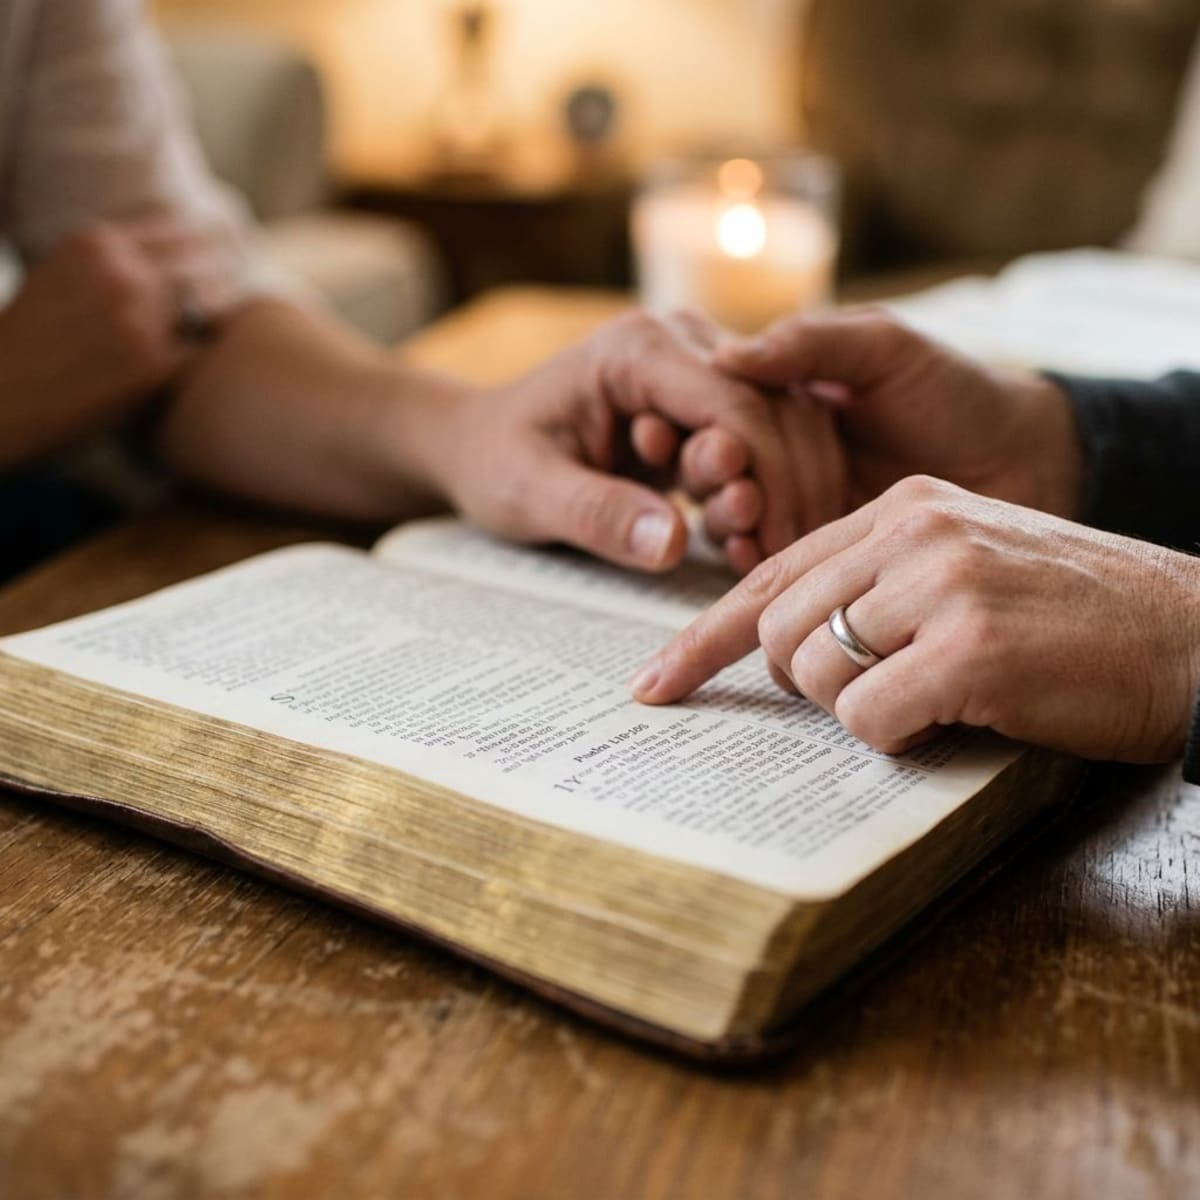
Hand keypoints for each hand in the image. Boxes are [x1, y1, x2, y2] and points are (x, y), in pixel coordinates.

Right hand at [0, 217, 238, 467]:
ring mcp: (142, 320)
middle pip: (204, 264)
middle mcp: (123, 274)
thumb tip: (173, 252)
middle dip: (223, 276)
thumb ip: (112, 258)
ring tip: (229, 318)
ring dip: (223, 312)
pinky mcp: (155, 366)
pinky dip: (205, 353)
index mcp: (98, 243)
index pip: (179, 230)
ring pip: (213, 304)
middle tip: (237, 289)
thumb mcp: (63, 273)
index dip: (203, 246)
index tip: (218, 257)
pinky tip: (203, 358)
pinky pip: (203, 351)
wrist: (1, 393)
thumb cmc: (30, 339)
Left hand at [408, 309, 843, 572]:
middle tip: (774, 556)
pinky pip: (763, 441)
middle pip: (773, 406)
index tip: (771, 541)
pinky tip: (748, 541)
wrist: (480, 444)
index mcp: (636, 349)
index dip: (766, 475)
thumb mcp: (529, 493)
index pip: (733, 403)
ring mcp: (699, 368)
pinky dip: (768, 491)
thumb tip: (674, 544)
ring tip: (756, 552)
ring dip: (783, 490)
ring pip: (783, 421)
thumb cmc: (495, 461)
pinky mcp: (705, 403)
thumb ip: (599, 514)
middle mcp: (679, 342)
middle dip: (785, 487)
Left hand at [632, 476, 1199, 763]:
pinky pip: (870, 718)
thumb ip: (875, 587)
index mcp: (902, 509)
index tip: (655, 683)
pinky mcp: (971, 643)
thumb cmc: (1071, 620)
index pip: (770, 574)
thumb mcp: (962, 572)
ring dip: (861, 710)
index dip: (703, 637)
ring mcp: (941, 580)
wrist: (1194, 637)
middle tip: (879, 696)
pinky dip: (901, 737)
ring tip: (937, 696)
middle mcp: (913, 529)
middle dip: (807, 686)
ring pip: (816, 673)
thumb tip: (789, 648)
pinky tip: (960, 714)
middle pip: (781, 632)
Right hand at [699, 308, 1085, 525]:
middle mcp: (777, 454)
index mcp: (782, 399)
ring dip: (727, 521)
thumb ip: (808, 343)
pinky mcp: (820, 557)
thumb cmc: (958, 393)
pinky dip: (757, 562)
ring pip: (730, 518)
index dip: (709, 432)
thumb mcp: (883, 348)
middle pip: (712, 471)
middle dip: (710, 481)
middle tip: (737, 491)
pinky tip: (759, 559)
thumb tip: (725, 356)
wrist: (1025, 463)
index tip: (722, 448)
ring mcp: (793, 507)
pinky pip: (773, 564)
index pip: (718, 415)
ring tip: (748, 518)